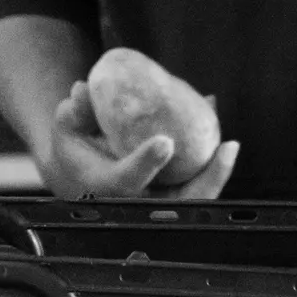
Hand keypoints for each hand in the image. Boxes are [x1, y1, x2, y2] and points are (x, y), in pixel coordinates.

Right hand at [41, 80, 239, 199]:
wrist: (79, 180)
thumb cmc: (76, 152)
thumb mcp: (67, 131)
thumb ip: (73, 112)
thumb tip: (83, 89)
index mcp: (105, 188)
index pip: (126, 181)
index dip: (145, 164)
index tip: (164, 143)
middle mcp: (134, 204)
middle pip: (176, 203)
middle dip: (205, 181)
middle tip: (226, 148)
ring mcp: (155, 207)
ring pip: (192, 201)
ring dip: (215, 177)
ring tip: (229, 148)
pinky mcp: (170, 202)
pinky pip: (197, 191)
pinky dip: (213, 172)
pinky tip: (226, 147)